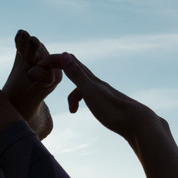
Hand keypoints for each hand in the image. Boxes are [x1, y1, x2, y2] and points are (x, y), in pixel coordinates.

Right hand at [41, 52, 162, 145]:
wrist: (138, 123)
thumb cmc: (113, 110)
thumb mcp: (91, 93)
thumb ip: (77, 75)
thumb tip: (65, 54)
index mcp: (91, 80)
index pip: (69, 61)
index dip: (54, 60)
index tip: (39, 65)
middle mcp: (97, 83)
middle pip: (75, 69)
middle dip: (60, 69)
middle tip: (46, 71)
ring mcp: (103, 93)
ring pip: (83, 85)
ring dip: (73, 93)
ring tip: (72, 110)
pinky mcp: (107, 103)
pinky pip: (89, 96)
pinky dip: (81, 101)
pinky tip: (83, 113)